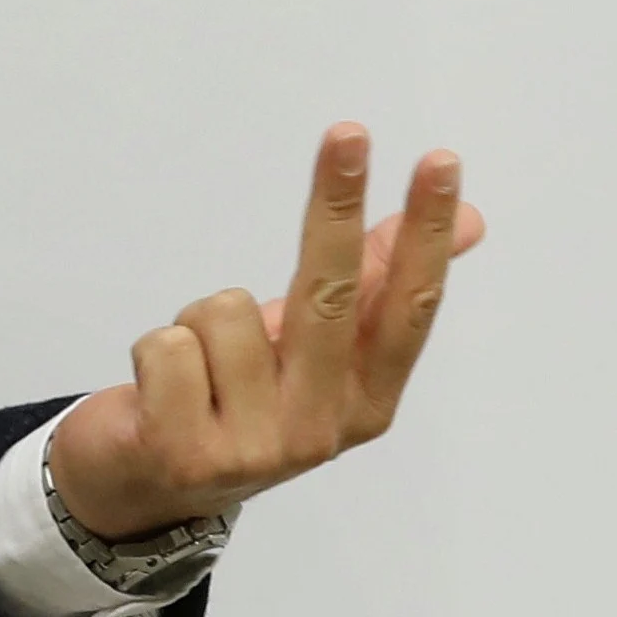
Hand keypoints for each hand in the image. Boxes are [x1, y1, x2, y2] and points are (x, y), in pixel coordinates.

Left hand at [47, 124, 483, 540]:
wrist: (146, 483)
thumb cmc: (238, 397)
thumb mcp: (312, 346)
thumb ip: (376, 282)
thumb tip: (470, 217)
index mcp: (364, 402)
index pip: (406, 306)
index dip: (424, 235)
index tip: (439, 163)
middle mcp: (321, 429)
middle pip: (330, 294)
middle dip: (336, 205)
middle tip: (348, 132)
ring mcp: (257, 448)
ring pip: (222, 309)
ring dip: (195, 321)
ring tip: (195, 368)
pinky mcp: (186, 452)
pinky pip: (167, 345)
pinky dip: (155, 351)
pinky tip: (159, 393)